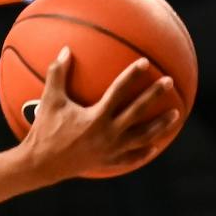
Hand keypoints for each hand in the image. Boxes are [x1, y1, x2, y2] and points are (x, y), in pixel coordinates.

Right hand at [20, 48, 179, 181]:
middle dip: (154, 96)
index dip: (133, 76)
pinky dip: (143, 153)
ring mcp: (110, 150)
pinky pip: (130, 158)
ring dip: (160, 126)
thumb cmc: (43, 131)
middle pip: (137, 112)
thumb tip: (65, 49)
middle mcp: (107, 134)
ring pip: (141, 137)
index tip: (146, 63)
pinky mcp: (107, 162)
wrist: (40, 166)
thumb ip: (57, 74)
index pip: (119, 92)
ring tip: (175, 115)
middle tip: (169, 83)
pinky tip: (155, 146)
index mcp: (95, 117)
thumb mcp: (49, 101)